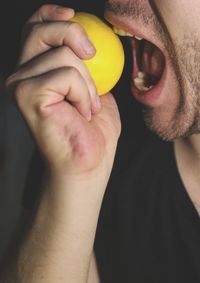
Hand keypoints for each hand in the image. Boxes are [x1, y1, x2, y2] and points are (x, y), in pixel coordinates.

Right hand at [6, 5, 120, 180]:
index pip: (35, 29)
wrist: (87, 163)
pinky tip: (83, 113)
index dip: (51, 14)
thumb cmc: (91, 130)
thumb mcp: (93, 89)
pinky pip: (66, 74)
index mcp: (33, 72)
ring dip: (88, 82)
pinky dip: (84, 93)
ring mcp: (20, 85)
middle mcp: (20, 76)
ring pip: (62, 54)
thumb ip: (86, 64)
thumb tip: (91, 39)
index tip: (73, 13)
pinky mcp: (27, 95)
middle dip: (73, 33)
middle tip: (92, 56)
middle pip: (40, 30)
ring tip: (88, 107)